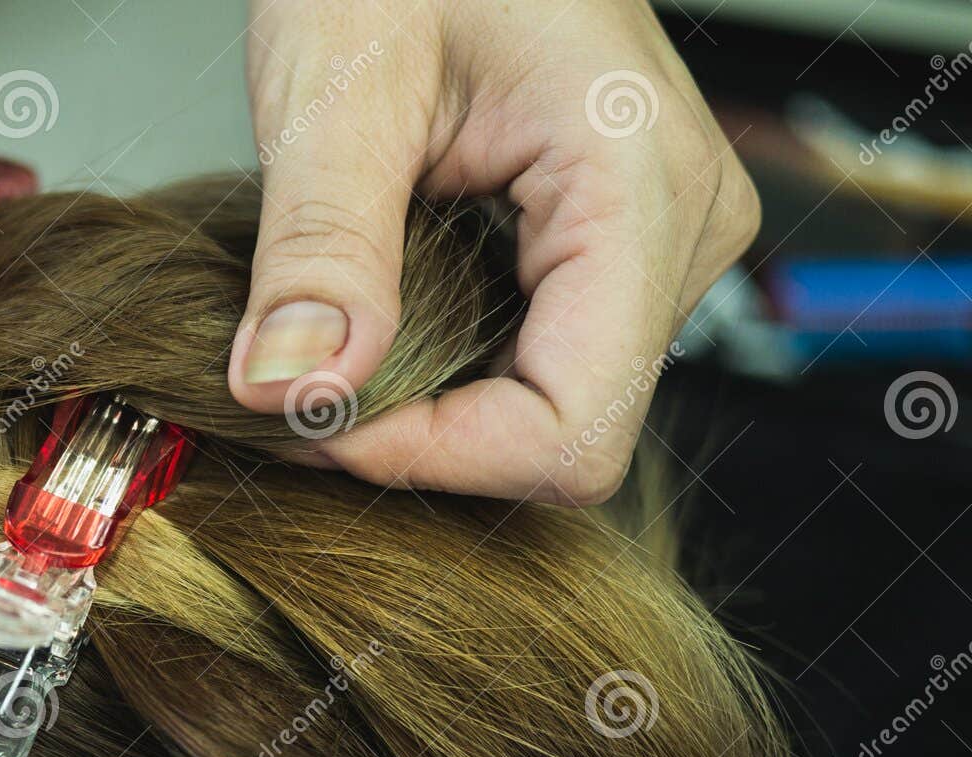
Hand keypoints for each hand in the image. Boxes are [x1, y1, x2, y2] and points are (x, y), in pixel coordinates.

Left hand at [231, 0, 759, 503]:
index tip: (316, 419)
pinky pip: (542, 358)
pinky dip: (451, 369)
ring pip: (552, 406)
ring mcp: (659, 242)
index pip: (571, 429)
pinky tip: (382, 321)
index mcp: (638, 185)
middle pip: (565, 431)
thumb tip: (291, 390)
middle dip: (424, 437)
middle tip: (302, 388)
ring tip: (334, 347)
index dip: (437, 457)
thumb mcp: (338, 83)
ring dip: (433, 407)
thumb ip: (320, 246)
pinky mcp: (616, 245)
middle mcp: (680, 228)